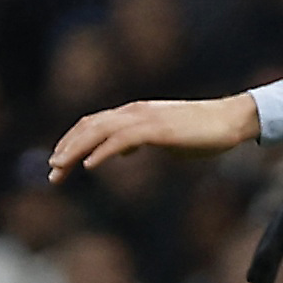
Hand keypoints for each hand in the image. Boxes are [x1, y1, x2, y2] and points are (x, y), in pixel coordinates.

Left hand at [49, 94, 256, 178]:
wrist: (231, 120)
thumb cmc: (203, 131)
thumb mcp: (165, 137)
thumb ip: (140, 141)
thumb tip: (120, 151)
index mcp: (136, 112)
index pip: (94, 123)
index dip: (72, 140)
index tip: (58, 161)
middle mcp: (136, 111)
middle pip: (90, 126)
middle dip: (66, 148)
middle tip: (51, 171)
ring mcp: (146, 118)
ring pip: (100, 131)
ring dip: (76, 151)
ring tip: (60, 169)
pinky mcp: (157, 129)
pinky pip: (122, 139)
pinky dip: (102, 152)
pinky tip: (90, 165)